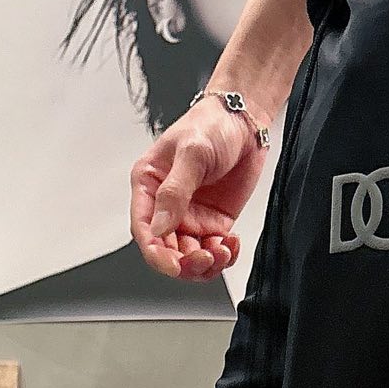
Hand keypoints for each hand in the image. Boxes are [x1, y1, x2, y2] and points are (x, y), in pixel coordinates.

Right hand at [130, 99, 271, 280]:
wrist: (244, 122)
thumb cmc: (211, 125)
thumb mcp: (192, 153)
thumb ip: (175, 191)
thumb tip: (160, 227)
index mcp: (148, 185)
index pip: (144, 230)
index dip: (156, 253)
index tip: (174, 265)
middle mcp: (166, 205)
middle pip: (167, 250)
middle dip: (186, 263)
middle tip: (207, 257)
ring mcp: (190, 216)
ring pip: (190, 257)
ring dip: (207, 263)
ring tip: (224, 249)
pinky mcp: (213, 222)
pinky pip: (214, 251)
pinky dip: (224, 255)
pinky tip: (232, 243)